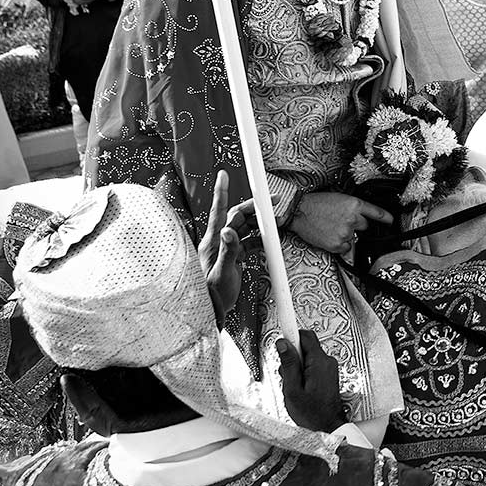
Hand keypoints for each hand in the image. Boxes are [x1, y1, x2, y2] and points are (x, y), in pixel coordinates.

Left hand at [198, 171, 258, 321]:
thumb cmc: (212, 295)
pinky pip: (247, 242)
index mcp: (213, 242)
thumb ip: (228, 251)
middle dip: (253, 207)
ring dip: (259, 224)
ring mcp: (225, 249)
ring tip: (275, 223)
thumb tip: (229, 230)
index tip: (224, 174)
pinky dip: (258, 240)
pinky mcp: (232, 257)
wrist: (211, 311)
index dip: (221, 191)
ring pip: (244, 228)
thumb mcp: (222, 273)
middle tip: (272, 203)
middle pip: (236, 217)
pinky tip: (267, 242)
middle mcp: (218, 241)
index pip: (218, 211)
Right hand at [275, 329, 346, 431]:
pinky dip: (303, 372)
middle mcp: (327, 361)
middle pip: (305, 346)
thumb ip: (288, 364)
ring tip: (293, 386)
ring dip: (296, 366)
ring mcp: (330, 367)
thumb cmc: (310, 413)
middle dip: (291, 356)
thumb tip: (282, 343)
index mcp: (319, 363)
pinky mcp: (329, 374)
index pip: (305, 336)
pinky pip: (312, 365)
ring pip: (307, 356)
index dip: (291, 334)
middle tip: (285, 375)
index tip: (282, 329)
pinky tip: (300, 388)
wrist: (327, 428)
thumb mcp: (292, 389)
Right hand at [289, 190, 392, 255]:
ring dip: (345, 234)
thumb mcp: (339, 198)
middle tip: (340, 221)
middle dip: (356, 225)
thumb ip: (353, 208)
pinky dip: (338, 245)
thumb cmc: (316, 203)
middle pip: (365, 226)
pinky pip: (345, 248)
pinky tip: (328, 235)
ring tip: (330, 227)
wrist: (299, 211)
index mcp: (354, 204)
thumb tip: (362, 217)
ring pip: (353, 238)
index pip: (376, 212)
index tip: (392, 222)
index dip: (386, 218)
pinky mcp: (337, 244)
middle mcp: (353, 218)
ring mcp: (345, 232)